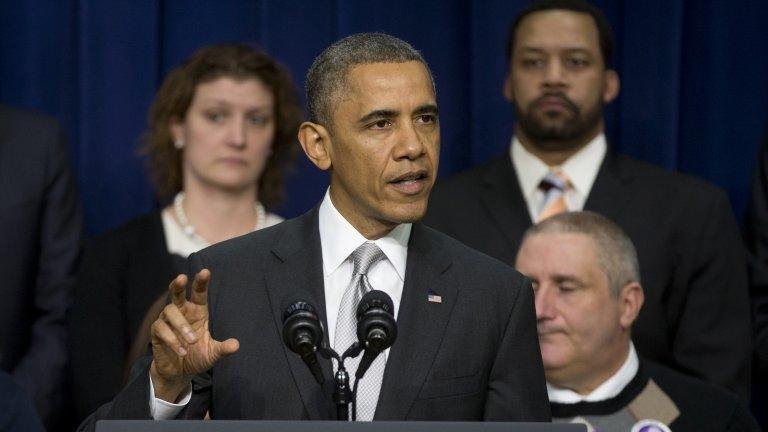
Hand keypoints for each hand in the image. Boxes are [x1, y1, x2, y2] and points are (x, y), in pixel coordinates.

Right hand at [149, 269, 238, 401]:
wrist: (179, 373)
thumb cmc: (197, 357)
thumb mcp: (212, 354)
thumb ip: (223, 349)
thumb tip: (236, 345)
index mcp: (197, 312)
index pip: (199, 293)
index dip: (201, 282)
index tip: (205, 271)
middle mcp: (182, 312)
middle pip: (177, 292)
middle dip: (178, 284)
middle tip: (182, 277)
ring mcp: (167, 321)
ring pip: (170, 311)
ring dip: (182, 325)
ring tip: (192, 341)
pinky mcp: (157, 332)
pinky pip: (161, 329)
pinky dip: (173, 340)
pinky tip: (182, 351)